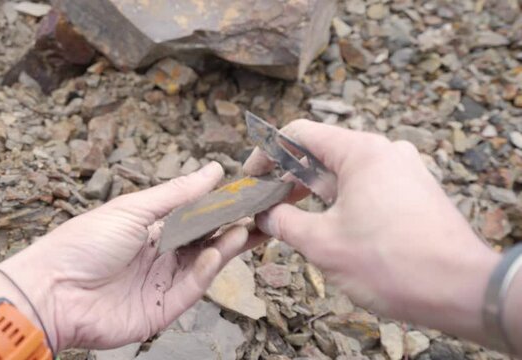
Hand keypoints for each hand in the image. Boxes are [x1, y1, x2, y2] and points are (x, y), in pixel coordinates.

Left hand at [0, 162, 259, 350]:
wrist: (51, 289)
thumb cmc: (84, 242)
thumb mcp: (134, 209)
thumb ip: (177, 193)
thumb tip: (214, 169)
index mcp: (154, 231)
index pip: (198, 218)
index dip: (222, 208)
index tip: (249, 195)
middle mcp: (162, 257)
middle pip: (207, 242)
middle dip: (235, 229)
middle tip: (265, 215)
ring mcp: (162, 285)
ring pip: (204, 265)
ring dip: (225, 247)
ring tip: (246, 228)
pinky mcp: (162, 310)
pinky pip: (191, 289)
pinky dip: (205, 271)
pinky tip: (214, 254)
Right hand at [244, 120, 500, 343]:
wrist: (461, 289)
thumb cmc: (391, 262)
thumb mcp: (322, 243)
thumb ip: (283, 222)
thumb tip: (264, 215)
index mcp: (361, 152)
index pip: (299, 134)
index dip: (266, 152)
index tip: (251, 177)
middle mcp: (385, 152)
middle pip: (322, 153)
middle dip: (289, 179)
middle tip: (266, 205)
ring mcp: (404, 171)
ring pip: (345, 173)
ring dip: (314, 194)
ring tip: (293, 220)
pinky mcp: (414, 192)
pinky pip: (367, 187)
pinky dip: (341, 201)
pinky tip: (329, 227)